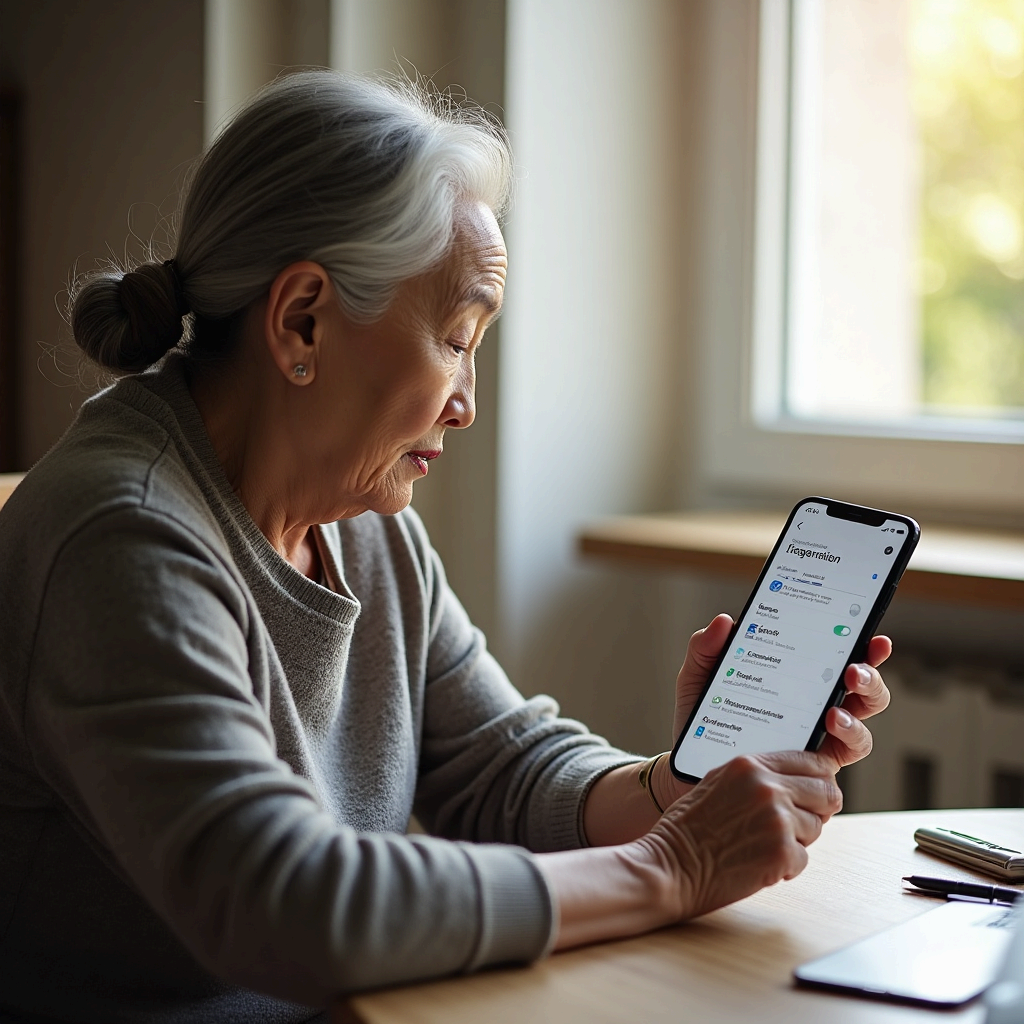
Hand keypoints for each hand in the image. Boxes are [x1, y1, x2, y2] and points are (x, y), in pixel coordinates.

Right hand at [642, 750, 842, 921]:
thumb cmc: (689, 827)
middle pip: (827, 792)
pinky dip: (785, 866)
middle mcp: (767, 787)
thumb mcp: (718, 782)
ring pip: (816, 827)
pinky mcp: (781, 852)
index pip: (812, 761)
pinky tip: (757, 862)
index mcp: (750, 764)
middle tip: (797, 823)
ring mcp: (777, 819)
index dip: (820, 778)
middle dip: (818, 809)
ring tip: (761, 843)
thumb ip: (757, 776)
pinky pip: (803, 858)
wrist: (670, 865)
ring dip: (797, 839)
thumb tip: (798, 781)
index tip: (817, 790)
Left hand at [654, 616, 892, 808]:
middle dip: (870, 675)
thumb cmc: (703, 717)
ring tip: (837, 707)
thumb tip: (724, 621)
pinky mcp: (815, 763)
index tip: (873, 636)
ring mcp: (819, 734)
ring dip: (861, 708)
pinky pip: (847, 751)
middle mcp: (816, 703)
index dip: (862, 645)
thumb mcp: (700, 677)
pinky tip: (831, 724)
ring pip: (862, 719)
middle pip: (862, 687)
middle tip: (855, 669)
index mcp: (795, 676)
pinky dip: (847, 736)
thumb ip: (706, 648)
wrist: (689, 764)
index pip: (835, 655)